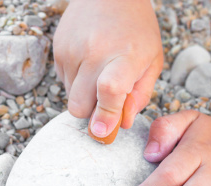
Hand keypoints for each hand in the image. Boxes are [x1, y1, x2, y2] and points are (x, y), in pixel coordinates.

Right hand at [53, 0, 162, 137]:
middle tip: (106, 102)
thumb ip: (140, 94)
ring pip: (70, 97)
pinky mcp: (58, 50)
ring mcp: (72, 51)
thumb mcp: (152, 60)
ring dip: (84, 94)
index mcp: (124, 56)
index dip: (105, 115)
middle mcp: (94, 53)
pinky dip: (76, 80)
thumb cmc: (136, 29)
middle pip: (80, 106)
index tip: (101, 132)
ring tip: (99, 72)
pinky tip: (88, 63)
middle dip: (91, 112)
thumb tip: (123, 123)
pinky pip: (63, 82)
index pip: (110, 90)